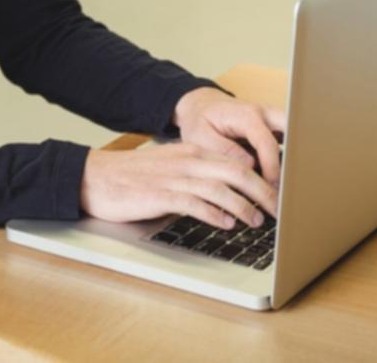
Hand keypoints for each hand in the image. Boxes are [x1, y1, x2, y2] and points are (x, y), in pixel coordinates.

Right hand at [80, 143, 276, 230]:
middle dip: (263, 192)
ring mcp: (176, 177)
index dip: (262, 178)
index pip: (237, 162)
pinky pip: (196, 203)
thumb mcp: (171, 168)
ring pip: (221, 188)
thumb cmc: (134, 177)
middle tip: (280, 209)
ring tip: (258, 221)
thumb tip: (227, 196)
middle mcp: (189, 161)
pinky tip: (228, 224)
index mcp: (194, 152)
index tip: (277, 194)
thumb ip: (197, 176)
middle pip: (238, 173)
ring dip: (245, 206)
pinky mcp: (163, 195)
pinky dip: (216, 214)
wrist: (97, 177)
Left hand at [172, 87, 285, 185]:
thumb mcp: (201, 136)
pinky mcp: (272, 128)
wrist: (201, 105)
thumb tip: (251, 166)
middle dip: (295, 156)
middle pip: (292, 131)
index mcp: (246, 115)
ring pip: (293, 135)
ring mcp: (271, 120)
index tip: (272, 187)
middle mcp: (264, 114)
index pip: (266, 142)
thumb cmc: (200, 120)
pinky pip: (287, 140)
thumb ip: (225, 150)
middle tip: (290, 185)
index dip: (272, 166)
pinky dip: (288, 156)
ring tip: (288, 186)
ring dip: (293, 157)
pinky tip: (282, 178)